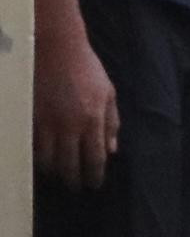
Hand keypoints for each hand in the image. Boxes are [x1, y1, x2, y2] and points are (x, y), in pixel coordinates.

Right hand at [34, 32, 116, 189]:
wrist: (56, 48)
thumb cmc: (86, 69)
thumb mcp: (108, 93)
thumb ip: (111, 123)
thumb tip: (112, 150)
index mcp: (93, 119)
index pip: (94, 158)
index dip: (94, 176)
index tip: (94, 186)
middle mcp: (69, 125)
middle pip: (69, 165)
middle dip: (72, 180)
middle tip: (74, 188)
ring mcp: (46, 122)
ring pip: (46, 160)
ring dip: (52, 172)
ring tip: (56, 177)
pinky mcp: (28, 118)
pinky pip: (31, 146)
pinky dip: (35, 158)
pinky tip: (39, 161)